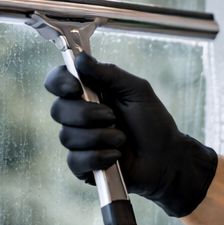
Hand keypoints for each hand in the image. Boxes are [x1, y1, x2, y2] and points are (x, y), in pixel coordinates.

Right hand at [46, 52, 217, 217]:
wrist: (166, 158)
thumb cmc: (153, 123)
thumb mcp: (137, 91)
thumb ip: (109, 74)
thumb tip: (80, 58)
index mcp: (89, 93)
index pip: (57, 82)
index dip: (59, 82)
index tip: (75, 87)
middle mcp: (79, 116)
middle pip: (58, 110)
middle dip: (86, 114)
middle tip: (112, 117)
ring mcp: (80, 142)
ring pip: (67, 137)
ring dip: (99, 137)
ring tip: (122, 139)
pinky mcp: (83, 166)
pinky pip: (75, 160)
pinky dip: (98, 157)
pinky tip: (116, 156)